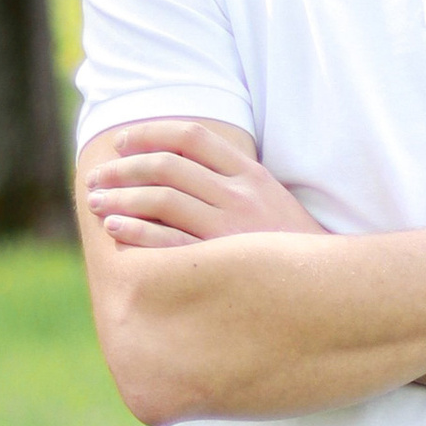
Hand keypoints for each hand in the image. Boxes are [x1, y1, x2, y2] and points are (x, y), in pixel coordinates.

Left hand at [83, 118, 321, 249]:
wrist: (330, 291)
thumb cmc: (291, 247)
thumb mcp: (271, 199)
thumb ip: (232, 178)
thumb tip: (177, 163)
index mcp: (251, 174)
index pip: (191, 136)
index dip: (149, 134)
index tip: (121, 144)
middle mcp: (241, 196)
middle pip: (167, 167)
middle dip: (123, 169)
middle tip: (97, 178)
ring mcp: (232, 231)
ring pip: (162, 199)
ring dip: (120, 198)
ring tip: (95, 203)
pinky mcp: (223, 264)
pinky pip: (169, 243)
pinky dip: (136, 232)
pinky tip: (114, 228)